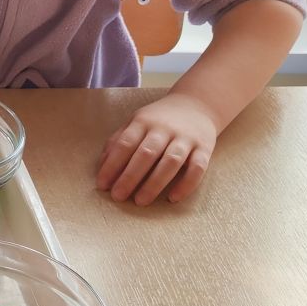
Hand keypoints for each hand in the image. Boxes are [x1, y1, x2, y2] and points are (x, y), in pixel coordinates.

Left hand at [96, 92, 220, 204]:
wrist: (197, 105)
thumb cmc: (159, 120)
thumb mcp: (136, 122)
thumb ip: (118, 141)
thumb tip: (102, 166)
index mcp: (144, 121)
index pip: (125, 143)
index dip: (112, 165)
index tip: (103, 185)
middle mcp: (165, 129)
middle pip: (146, 154)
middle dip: (130, 177)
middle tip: (118, 196)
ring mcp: (186, 138)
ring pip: (171, 161)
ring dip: (154, 183)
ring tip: (140, 201)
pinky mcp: (204, 148)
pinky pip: (197, 168)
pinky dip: (186, 184)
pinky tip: (173, 198)